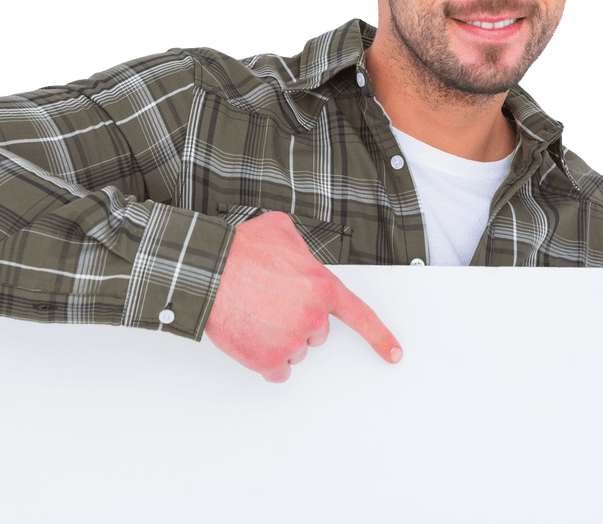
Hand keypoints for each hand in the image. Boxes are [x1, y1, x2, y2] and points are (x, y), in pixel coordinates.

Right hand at [205, 211, 402, 381]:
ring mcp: (291, 342)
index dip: (379, 336)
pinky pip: (278, 372)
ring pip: (296, 351)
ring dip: (280, 340)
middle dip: (298, 322)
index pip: (359, 316)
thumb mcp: (281, 230)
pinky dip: (266, 361)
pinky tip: (252, 339)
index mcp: (322, 287)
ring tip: (256, 315)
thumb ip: (302, 248)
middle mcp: (312, 317)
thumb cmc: (239, 250)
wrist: (208, 271)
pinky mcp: (268, 361)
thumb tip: (299, 254)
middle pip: (316, 332)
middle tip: (272, 304)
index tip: (394, 353)